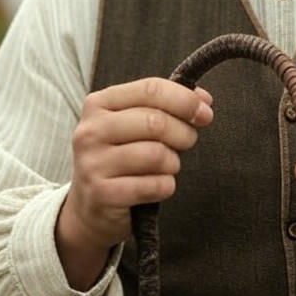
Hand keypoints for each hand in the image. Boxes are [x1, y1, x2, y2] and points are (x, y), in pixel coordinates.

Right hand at [55, 78, 212, 288]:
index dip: (185, 99)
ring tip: (166, 166)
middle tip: (187, 142)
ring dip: (173, 162)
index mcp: (99, 103)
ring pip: (156, 155)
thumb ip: (168, 105)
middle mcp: (90, 131)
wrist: (91, 207)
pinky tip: (157, 185)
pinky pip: (154, 185)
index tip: (205, 111)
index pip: (150, 89)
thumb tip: (203, 100)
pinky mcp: (101, 194)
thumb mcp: (137, 123)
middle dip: (184, 133)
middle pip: (156, 122)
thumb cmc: (122, 156)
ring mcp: (92, 163)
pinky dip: (166, 186)